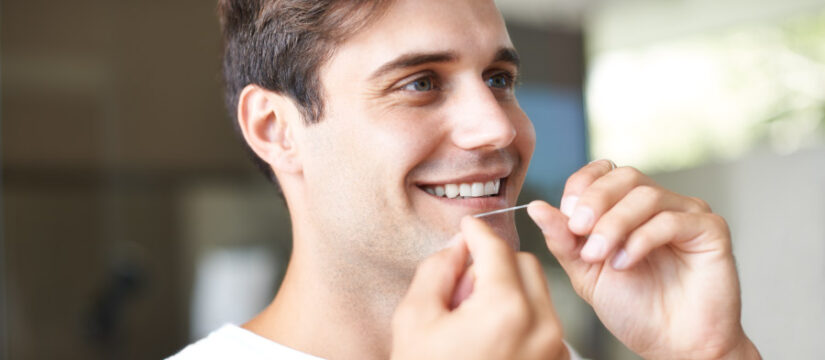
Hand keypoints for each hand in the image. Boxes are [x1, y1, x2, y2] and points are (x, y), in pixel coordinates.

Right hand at [391, 217, 568, 359]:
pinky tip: (490, 339)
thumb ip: (438, 269)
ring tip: (475, 320)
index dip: (476, 232)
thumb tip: (458, 245)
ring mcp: (553, 350)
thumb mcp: (415, 318)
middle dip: (495, 264)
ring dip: (510, 290)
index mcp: (505, 310)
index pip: (496, 248)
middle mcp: (541, 327)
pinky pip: (544, 322)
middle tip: (463, 288)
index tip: (467, 227)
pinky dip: (521, 317)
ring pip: (538, 292)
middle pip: (525, 264)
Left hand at [527, 160, 759, 358]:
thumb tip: (536, 207)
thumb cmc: (635, 310)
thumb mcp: (586, 272)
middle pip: (624, 176)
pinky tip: (626, 263)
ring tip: (600, 256)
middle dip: (595, 201)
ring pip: (646, 196)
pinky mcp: (710, 230)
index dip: (581, 186)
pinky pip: (673, 220)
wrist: (673, 347)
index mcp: (627, 208)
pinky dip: (642, 239)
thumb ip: (563, 239)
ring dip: (614, 224)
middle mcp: (658, 205)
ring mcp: (686, 214)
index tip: (566, 214)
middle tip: (579, 230)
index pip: (602, 172)